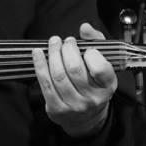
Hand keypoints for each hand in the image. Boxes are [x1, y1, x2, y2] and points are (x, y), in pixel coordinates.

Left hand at [32, 23, 116, 137]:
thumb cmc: (93, 84)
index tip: (84, 46)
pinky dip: (40, 66)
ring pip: (58, 76)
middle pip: (75, 69)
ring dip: (52, 54)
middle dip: (67, 50)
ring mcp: (74, 106)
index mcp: (107, 86)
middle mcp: (92, 98)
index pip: (101, 68)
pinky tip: (37, 53)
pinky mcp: (57, 109)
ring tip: (53, 43)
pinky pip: (45, 84)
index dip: (91, 53)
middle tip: (65, 41)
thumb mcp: (102, 65)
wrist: (85, 118)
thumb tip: (84, 27)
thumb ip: (96, 42)